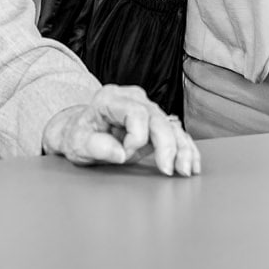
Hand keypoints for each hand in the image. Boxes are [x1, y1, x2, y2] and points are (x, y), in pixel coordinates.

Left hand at [42, 84, 200, 175]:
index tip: (124, 155)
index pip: (136, 112)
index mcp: (111, 98)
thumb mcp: (76, 143)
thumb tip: (120, 153)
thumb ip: (96, 146)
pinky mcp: (154, 123)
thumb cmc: (78, 135)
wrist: (80, 131)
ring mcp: (146, 109)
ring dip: (182, 148)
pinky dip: (184, 148)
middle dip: (168, 145)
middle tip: (169, 170)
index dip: (135, 137)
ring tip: (187, 170)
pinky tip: (191, 163)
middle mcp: (133, 99)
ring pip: (171, 125)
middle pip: (158, 118)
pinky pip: (175, 133)